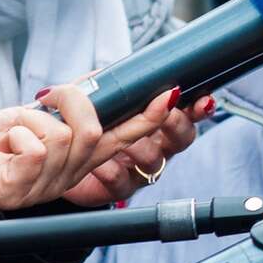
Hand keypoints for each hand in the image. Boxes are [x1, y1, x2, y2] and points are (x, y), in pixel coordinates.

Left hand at [0, 86, 180, 211]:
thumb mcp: (36, 115)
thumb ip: (69, 105)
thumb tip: (98, 82)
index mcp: (78, 160)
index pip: (122, 138)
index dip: (148, 118)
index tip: (169, 95)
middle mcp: (68, 176)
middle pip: (95, 132)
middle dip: (74, 101)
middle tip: (49, 95)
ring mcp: (45, 187)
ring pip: (63, 137)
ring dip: (31, 120)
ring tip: (14, 131)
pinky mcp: (18, 190)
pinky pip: (36, 149)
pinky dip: (16, 134)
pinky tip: (4, 146)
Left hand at [62, 94, 215, 206]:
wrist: (59, 161)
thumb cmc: (81, 128)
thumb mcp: (94, 101)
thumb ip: (106, 87)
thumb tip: (111, 74)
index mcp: (156, 124)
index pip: (188, 115)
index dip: (199, 108)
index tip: (203, 100)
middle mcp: (156, 148)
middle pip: (183, 138)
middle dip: (174, 122)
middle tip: (164, 111)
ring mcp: (142, 170)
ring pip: (154, 160)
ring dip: (136, 145)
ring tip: (114, 137)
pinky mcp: (121, 189)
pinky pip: (122, 181)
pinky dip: (108, 169)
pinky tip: (95, 162)